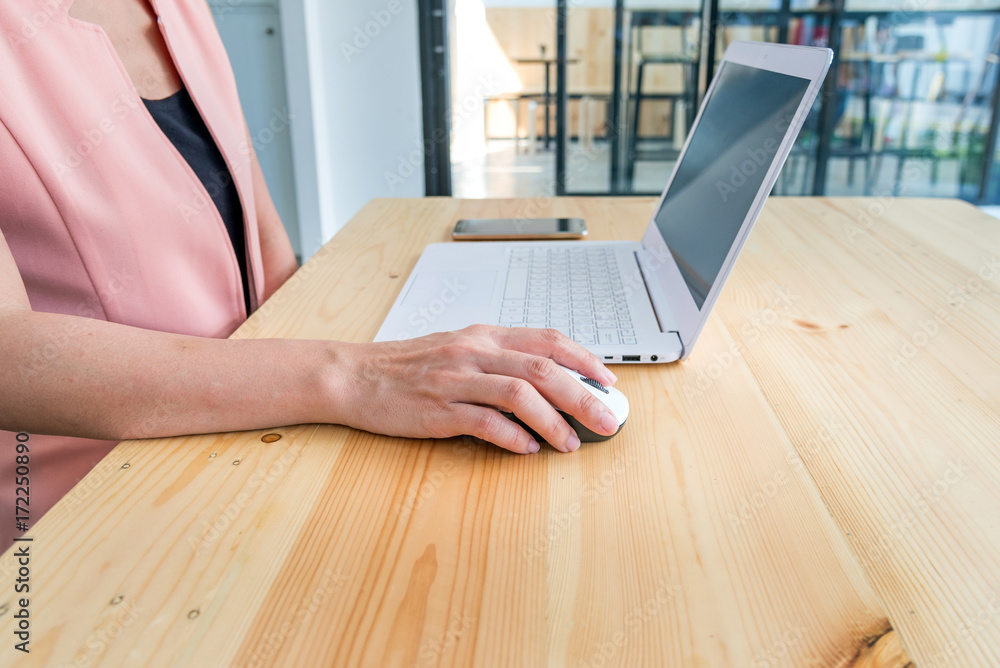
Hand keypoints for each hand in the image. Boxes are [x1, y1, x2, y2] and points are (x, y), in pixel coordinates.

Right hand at [333, 325, 619, 453]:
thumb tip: (547, 384)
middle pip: (543, 368)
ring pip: (520, 393)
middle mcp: (474, 352)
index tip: (608, 380)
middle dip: (583, 395)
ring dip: (553, 421)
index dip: (584, 359)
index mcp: (483, 336)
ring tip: (571, 443)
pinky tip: (527, 449)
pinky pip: (484, 422)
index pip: (547, 339)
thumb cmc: (407, 367)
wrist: (353, 376)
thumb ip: (499, 361)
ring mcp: (455, 380)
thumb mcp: (458, 350)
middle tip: (607, 419)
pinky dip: (512, 437)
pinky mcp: (437, 410)